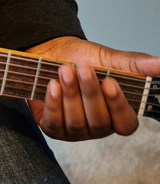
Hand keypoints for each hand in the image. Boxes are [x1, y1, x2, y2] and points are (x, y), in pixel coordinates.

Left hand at [26, 36, 159, 140]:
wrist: (49, 53)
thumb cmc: (80, 59)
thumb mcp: (109, 59)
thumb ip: (135, 64)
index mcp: (117, 114)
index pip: (126, 124)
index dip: (118, 106)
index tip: (110, 82)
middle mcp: (98, 126)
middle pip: (99, 121)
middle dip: (89, 92)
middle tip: (81, 68)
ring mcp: (75, 130)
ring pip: (76, 123)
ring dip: (70, 94)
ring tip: (64, 71)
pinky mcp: (53, 128)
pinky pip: (54, 124)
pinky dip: (53, 104)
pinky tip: (52, 86)